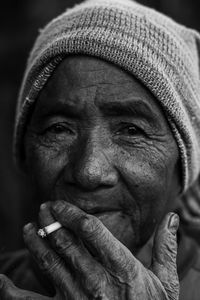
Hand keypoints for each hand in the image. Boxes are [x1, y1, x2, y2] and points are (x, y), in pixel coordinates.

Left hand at [0, 201, 179, 298]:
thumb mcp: (166, 282)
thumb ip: (166, 247)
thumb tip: (173, 217)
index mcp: (122, 269)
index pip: (92, 232)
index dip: (72, 214)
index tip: (61, 204)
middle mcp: (96, 282)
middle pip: (66, 244)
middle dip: (51, 223)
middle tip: (43, 207)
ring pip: (49, 264)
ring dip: (36, 243)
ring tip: (28, 227)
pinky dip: (11, 292)